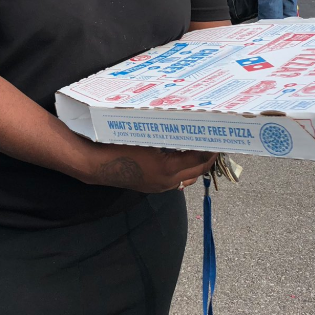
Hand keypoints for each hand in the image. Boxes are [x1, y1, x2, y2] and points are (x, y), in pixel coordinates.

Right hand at [85, 143, 216, 193]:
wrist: (96, 164)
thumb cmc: (119, 145)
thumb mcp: (146, 135)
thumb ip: (168, 135)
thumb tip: (187, 127)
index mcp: (167, 168)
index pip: (199, 159)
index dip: (211, 148)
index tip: (218, 137)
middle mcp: (166, 181)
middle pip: (198, 171)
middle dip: (208, 158)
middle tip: (214, 142)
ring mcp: (159, 187)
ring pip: (187, 178)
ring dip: (196, 165)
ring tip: (199, 148)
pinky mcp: (152, 187)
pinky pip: (175, 180)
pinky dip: (182, 170)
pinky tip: (179, 157)